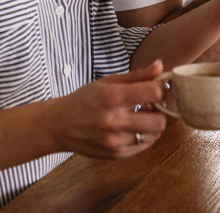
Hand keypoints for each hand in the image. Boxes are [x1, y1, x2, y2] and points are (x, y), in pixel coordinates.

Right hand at [47, 61, 166, 158]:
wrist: (59, 125)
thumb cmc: (84, 100)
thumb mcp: (107, 81)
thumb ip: (137, 75)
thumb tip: (160, 65)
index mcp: (112, 97)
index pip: (154, 93)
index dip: (161, 89)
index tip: (157, 88)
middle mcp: (114, 121)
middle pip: (159, 121)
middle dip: (160, 111)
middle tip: (151, 105)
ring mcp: (115, 141)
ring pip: (154, 135)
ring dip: (152, 125)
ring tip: (140, 117)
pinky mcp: (116, 155)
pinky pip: (143, 146)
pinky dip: (144, 136)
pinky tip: (132, 128)